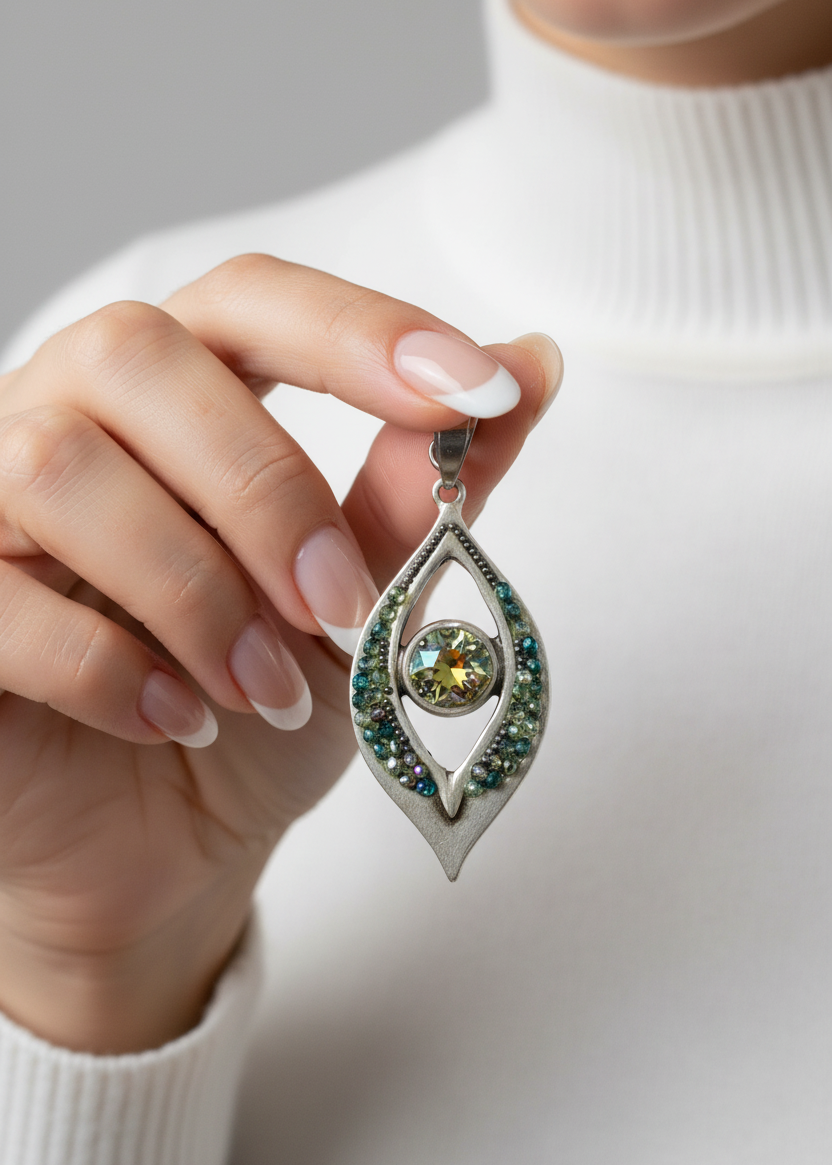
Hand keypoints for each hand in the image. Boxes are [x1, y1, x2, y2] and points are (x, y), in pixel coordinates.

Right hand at [0, 255, 559, 1051]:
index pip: (253, 300)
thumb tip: (530, 361)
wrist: (166, 847)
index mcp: (180, 394)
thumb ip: (419, 485)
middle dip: (262, 488)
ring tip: (261, 689)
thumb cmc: (259, 711)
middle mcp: (69, 416)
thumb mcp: (360, 600)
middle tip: (338, 609)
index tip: (476, 389)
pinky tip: (175, 721)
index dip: (359, 329)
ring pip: (58, 467)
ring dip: (192, 589)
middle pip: (138, 355)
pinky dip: (109, 668)